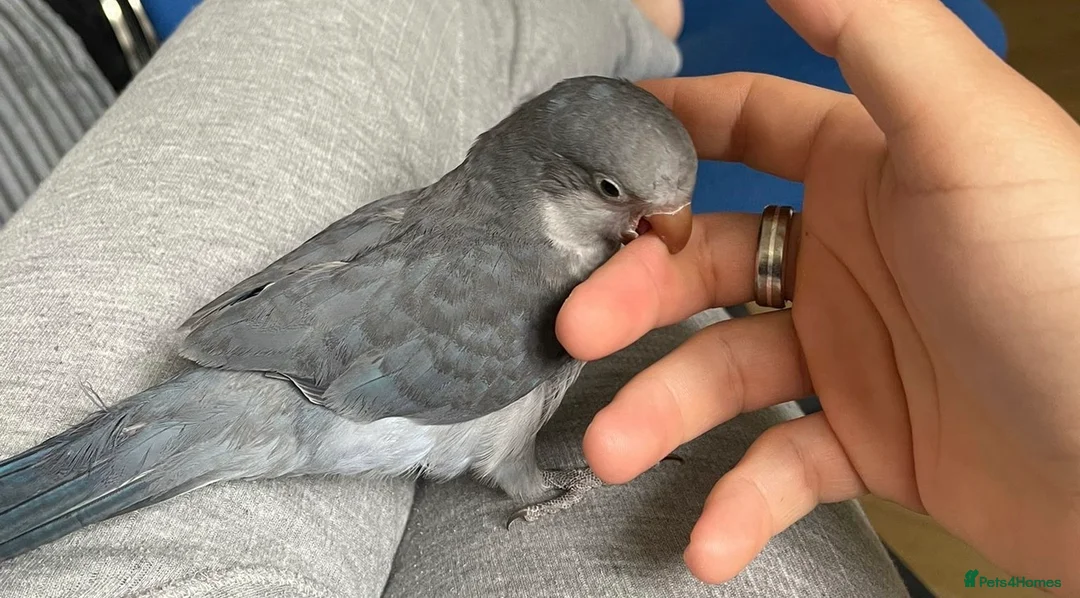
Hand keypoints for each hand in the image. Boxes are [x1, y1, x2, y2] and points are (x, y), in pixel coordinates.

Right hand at [556, 0, 1079, 587]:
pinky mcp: (868, 441)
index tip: (581, 163)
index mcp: (865, 166)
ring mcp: (852, 351)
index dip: (660, 138)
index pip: (739, 125)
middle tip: (580, 327)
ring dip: (663, 409)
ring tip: (615, 446)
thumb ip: (871, 31)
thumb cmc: (1067, 275)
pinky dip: (739, 501)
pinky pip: (780, 465)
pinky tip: (710, 540)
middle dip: (634, 293)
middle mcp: (847, 252)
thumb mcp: (969, 131)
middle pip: (702, 260)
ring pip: (723, 369)